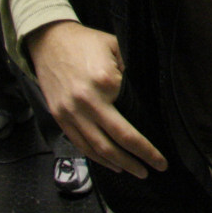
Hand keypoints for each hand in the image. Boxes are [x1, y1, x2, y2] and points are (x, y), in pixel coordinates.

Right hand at [28, 20, 166, 178]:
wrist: (49, 41)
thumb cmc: (88, 42)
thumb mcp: (117, 46)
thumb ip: (132, 69)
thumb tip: (148, 92)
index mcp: (105, 84)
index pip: (131, 120)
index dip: (147, 140)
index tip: (162, 153)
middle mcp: (86, 103)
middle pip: (116, 140)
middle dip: (138, 158)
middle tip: (155, 169)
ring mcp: (70, 113)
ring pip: (97, 148)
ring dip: (118, 164)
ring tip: (136, 172)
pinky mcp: (59, 118)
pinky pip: (80, 144)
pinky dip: (96, 159)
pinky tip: (111, 165)